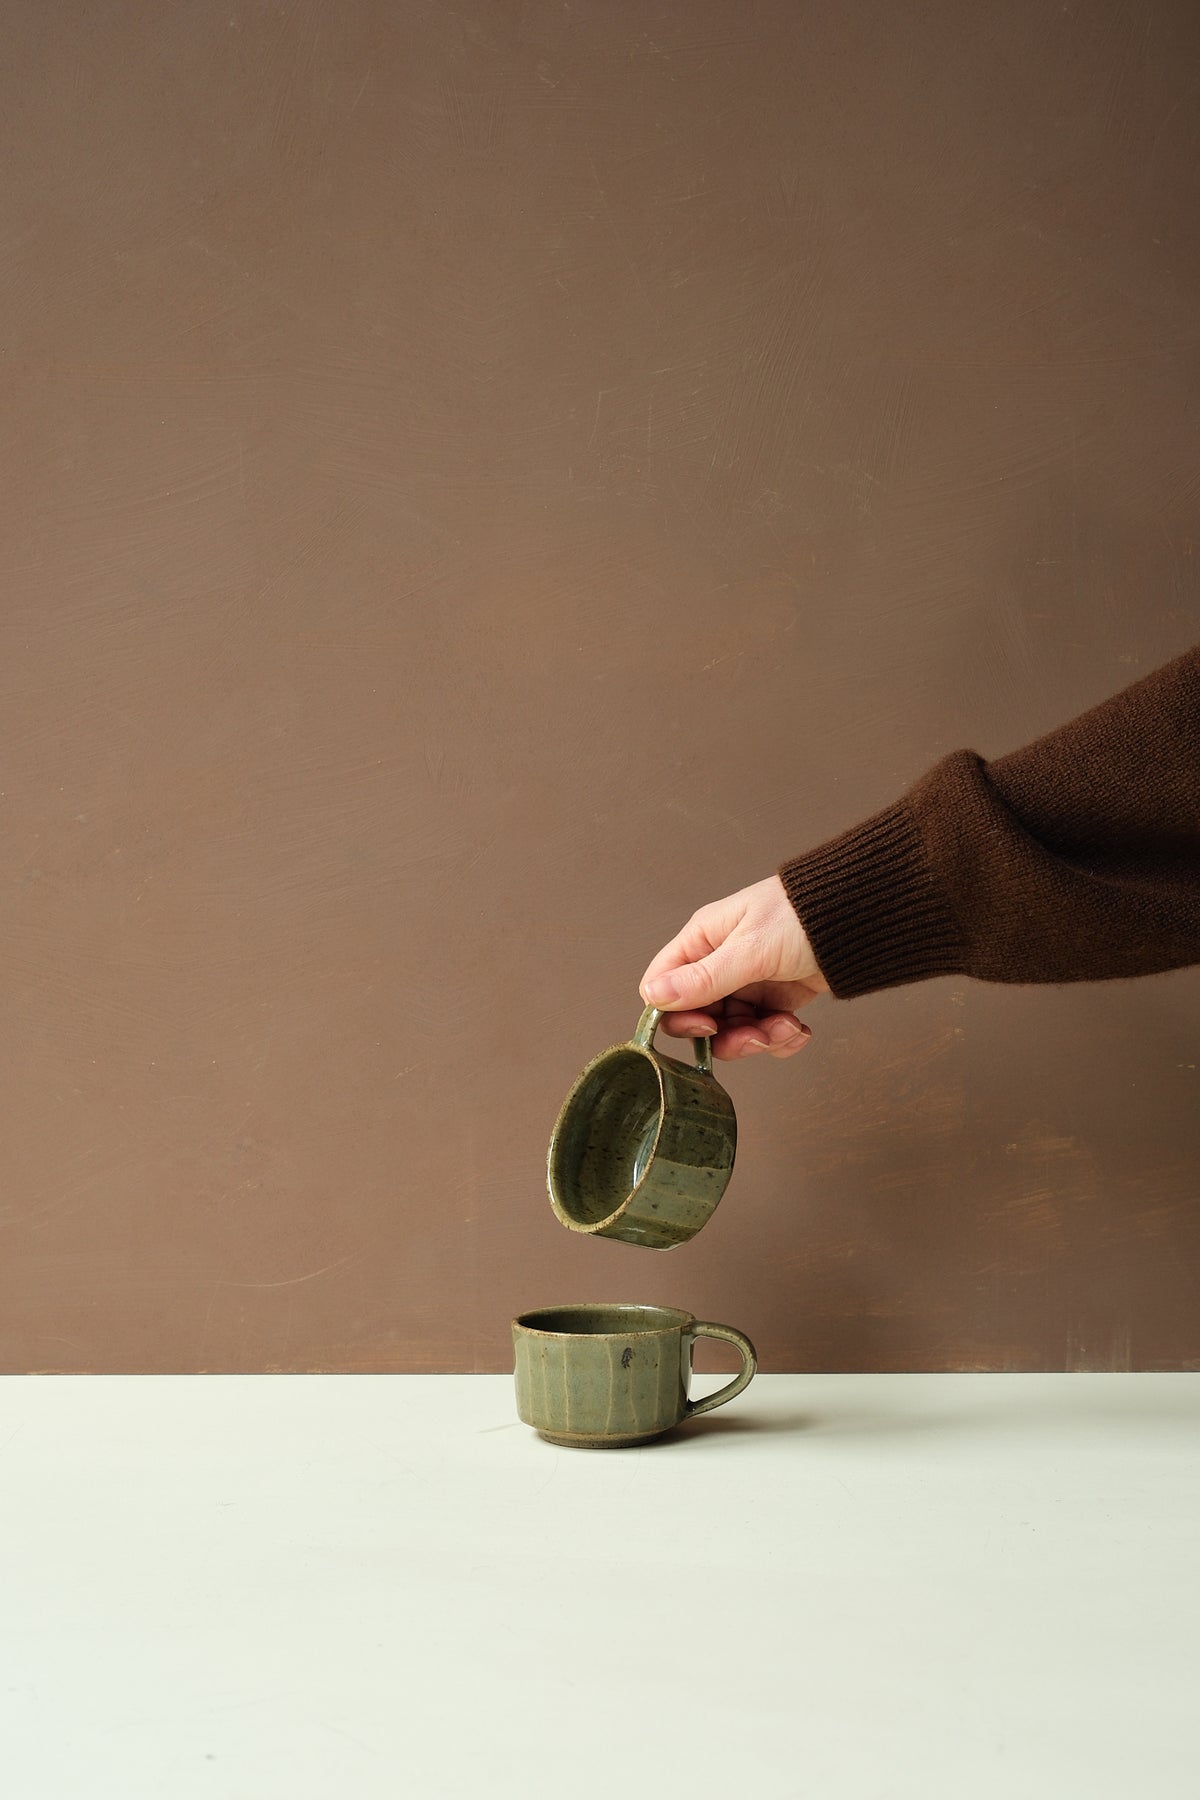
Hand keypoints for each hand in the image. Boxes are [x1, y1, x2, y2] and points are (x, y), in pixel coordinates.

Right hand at [639, 875, 827, 1060]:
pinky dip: (781, 1038)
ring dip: (760, 1039)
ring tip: (788, 1028)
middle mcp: (721, 962)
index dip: (676, 1014)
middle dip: (727, 1035)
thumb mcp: (751, 950)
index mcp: (704, 940)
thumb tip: (653, 996)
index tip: (706, 1027)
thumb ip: (704, 978)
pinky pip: (764, 1031)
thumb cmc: (803, 916)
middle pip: (700, 1017)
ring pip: (733, 1030)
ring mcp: (749, 982)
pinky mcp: (777, 998)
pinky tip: (799, 1029)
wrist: (862, 918)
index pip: (664, 985)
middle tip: (756, 1036)